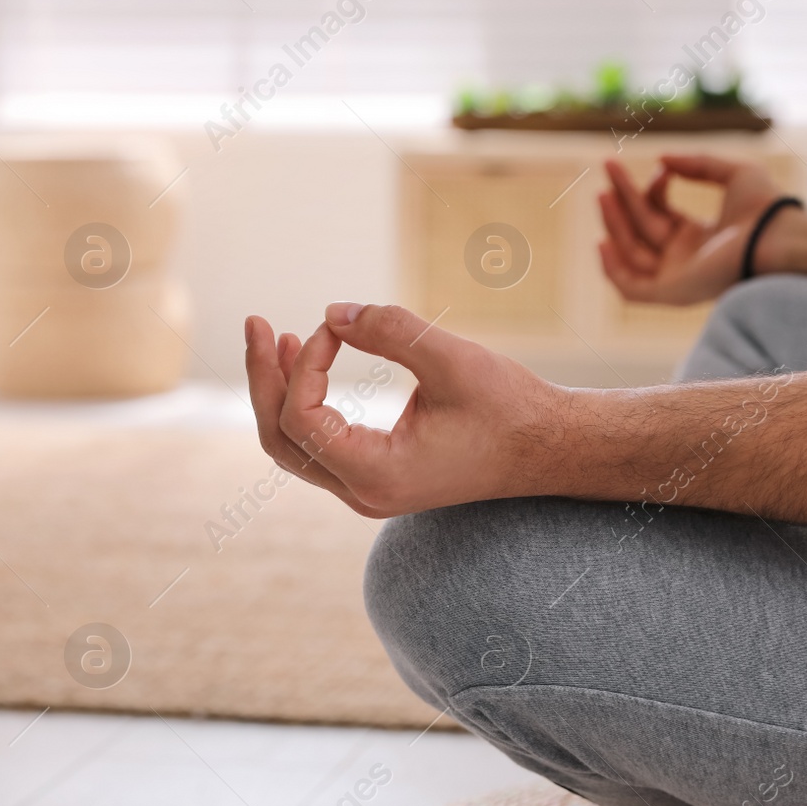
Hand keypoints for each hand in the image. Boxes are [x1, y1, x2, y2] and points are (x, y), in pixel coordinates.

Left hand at [244, 304, 568, 516]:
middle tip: (257, 324)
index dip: (304, 367)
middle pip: (280, 440)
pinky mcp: (374, 476)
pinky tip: (307, 360)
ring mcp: (366, 490)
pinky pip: (317, 445)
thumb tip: (332, 312)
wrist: (550, 449)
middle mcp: (363, 493)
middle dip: (264, 379)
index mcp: (377, 475)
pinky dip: (303, 404)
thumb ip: (391, 332)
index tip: (334, 327)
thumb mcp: (453, 361)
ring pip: (293, 447)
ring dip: (278, 392)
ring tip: (276, 339)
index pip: (302, 421)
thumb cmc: (510, 408)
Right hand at [597, 154, 785, 304]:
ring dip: (613, 223)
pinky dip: (613, 270)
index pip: (659, 214)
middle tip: (607, 168)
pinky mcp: (672, 293)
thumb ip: (697, 164)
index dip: (651, 189)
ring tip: (603, 193)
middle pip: (639, 230)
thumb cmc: (766, 208)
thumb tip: (661, 160)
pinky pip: (631, 288)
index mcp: (698, 237)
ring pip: (631, 253)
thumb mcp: (733, 173)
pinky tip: (602, 242)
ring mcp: (677, 277)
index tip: (661, 169)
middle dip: (621, 201)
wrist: (777, 237)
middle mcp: (684, 259)